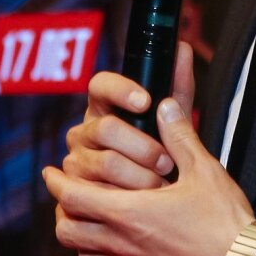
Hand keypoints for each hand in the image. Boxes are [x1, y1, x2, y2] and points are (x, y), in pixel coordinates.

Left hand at [42, 52, 252, 255]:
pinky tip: (117, 250)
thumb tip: (165, 106)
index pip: (73, 196)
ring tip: (86, 223)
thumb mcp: (204, 170)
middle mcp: (122, 244)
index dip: (56, 182)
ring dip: (79, 239)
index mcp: (128, 212)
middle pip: (67, 231)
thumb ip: (179, 136)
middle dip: (61, 211)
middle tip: (66, 197)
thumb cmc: (224, 222)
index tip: (50, 172)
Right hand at [59, 43, 195, 190]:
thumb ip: (176, 87)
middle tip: (167, 161)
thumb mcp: (169, 123)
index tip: (147, 101)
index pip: (100, 85)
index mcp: (103, 109)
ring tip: (160, 185)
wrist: (151, 207)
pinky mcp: (73, 194)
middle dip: (142, 146)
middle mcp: (83, 133)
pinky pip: (97, 194)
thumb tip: (181, 47)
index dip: (122, 90)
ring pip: (104, 164)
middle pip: (105, 129)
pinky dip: (126, 199)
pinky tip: (143, 203)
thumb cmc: (158, 156)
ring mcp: (74, 163)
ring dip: (139, 176)